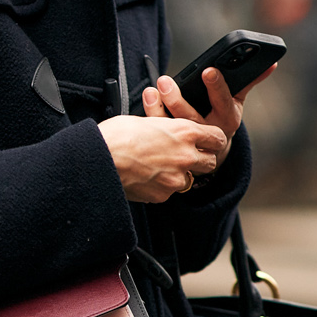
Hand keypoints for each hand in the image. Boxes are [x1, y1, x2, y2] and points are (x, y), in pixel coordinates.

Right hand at [99, 110, 227, 203]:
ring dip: (179, 174)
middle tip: (185, 156)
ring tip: (158, 166)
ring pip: (189, 179)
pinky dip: (161, 186)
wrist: (99, 158)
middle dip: (200, 159)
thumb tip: (171, 131)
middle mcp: (186, 156)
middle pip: (210, 162)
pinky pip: (169, 191)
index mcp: (185, 131)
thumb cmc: (117, 135)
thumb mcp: (147, 121)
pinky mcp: (163, 194)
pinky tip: (145, 177)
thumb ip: (167, 128)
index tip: (207, 141)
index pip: (217, 138)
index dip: (212, 140)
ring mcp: (176, 178)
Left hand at [143, 62, 272, 152]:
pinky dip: (152, 114)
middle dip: (178, 99)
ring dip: (160, 108)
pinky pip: (160, 132)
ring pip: (174, 128)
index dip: (217, 87)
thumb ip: (250, 81)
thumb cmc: (222, 118)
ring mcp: (190, 143)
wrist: (210, 152)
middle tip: (165, 81)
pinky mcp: (173, 147)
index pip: (223, 102)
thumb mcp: (237, 102)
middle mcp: (209, 133)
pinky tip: (148, 98)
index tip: (208, 70)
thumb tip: (272, 63)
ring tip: (153, 89)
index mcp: (227, 120)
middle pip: (192, 118)